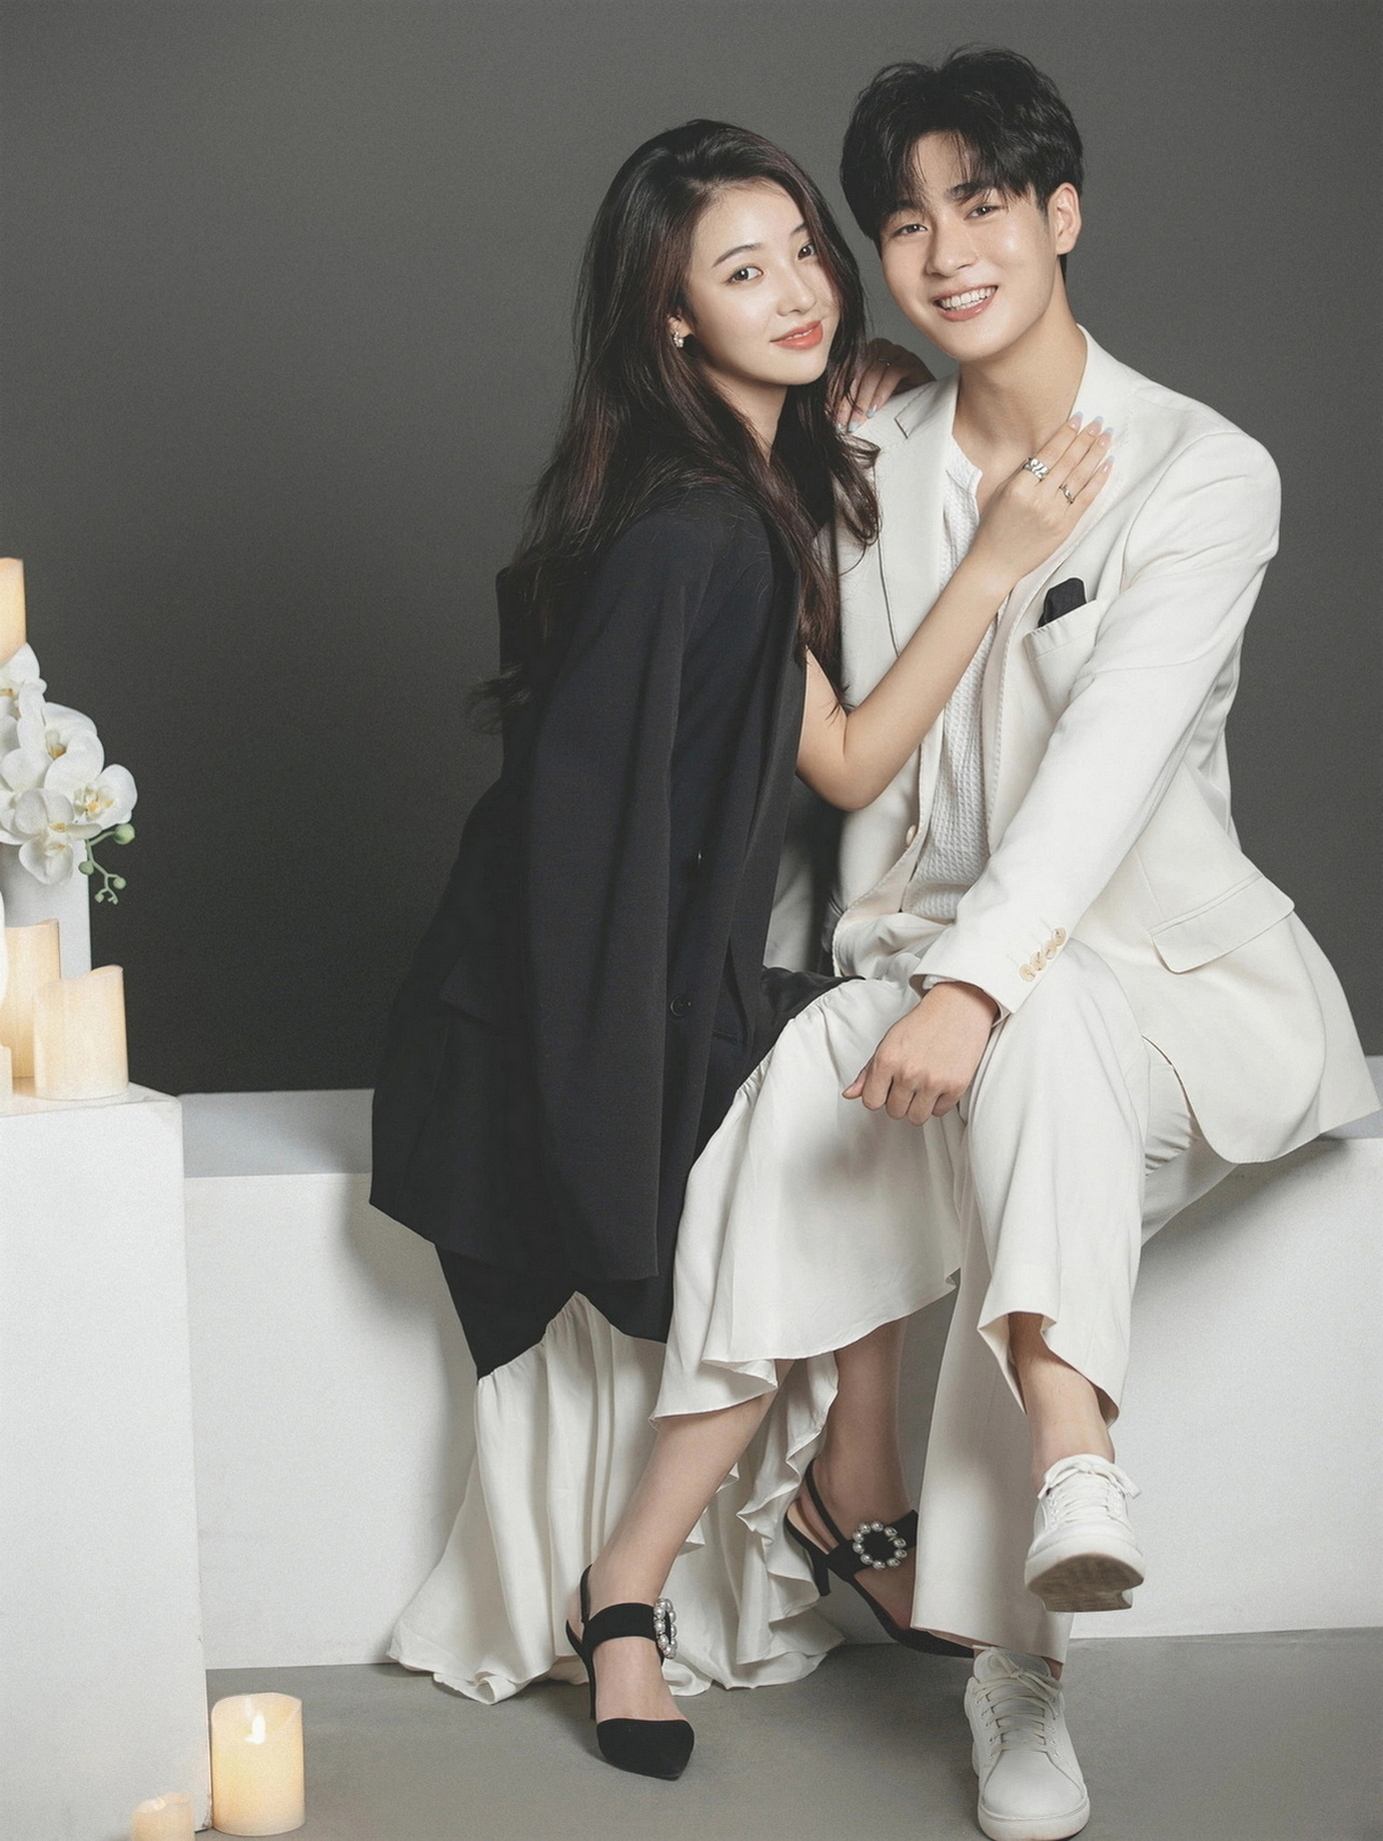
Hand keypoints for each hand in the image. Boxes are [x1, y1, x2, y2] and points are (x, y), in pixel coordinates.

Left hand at [834, 339, 933, 430]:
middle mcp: (880, 348)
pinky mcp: (912, 361)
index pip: (844, 370)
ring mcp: (896, 352)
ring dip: (862, 401)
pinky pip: (892, 373)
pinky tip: (875, 410)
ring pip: (872, 373)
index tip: (827, 413)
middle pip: (856, 371)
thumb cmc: (893, 404)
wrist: (925, 406)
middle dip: (846, 401)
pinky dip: (881, 393)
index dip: (834, 392)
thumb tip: (824, 410)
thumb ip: (848, 400)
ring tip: (857, 421)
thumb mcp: (866, 402)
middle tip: (841, 423)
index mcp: (864, 353)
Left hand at [843, 982, 996, 1123]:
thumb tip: (850, 1094)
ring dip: (918, 1106)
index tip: (887, 1089)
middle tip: (909, 1083)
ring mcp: (932, 1081)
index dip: (879, 1096)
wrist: (958, 1009)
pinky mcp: (955, 1087)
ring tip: (923, 1087)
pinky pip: (940, 1112)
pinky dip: (939, 1103)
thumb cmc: (923, 1024)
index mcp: (887, 1060)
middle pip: (895, 1112)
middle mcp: (908, 1073)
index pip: (871, 1102)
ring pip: (916, 1118)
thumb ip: (868, 1072)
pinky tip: (939, 1085)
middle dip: (900, 1101)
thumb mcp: (888, 1043)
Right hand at [966, 417, 1112, 591]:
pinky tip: (1107, 465)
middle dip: (1085, 439)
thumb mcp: (1002, 493)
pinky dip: (1098, 480)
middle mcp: (1038, 498)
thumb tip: (1050, 452)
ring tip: (1105, 437)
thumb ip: (1024, 473)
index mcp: (1019, 486)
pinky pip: (1086, 498)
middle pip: (1068, 461)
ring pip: (1080, 476)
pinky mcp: (1065, 527)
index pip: (1049, 453)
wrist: (996, 563)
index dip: (1066, 434)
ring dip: (1096, 453)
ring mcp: (1054, 513)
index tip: (1078, 419)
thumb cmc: (995, 528)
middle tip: (1098, 422)